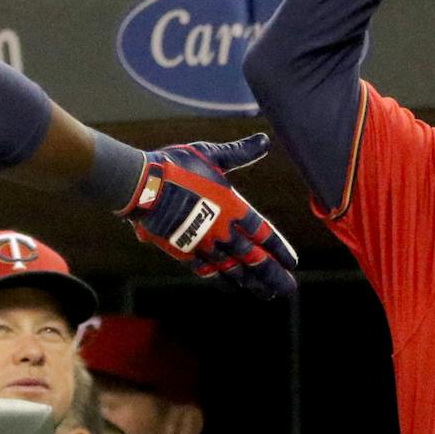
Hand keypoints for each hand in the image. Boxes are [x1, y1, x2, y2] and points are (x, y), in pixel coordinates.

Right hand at [122, 134, 298, 298]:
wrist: (142, 184)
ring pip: (233, 269)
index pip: (264, 233)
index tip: (292, 264)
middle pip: (253, 259)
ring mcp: (203, 243)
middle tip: (287, 289)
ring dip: (251, 283)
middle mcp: (222, 230)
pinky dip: (221, 281)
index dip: (279, 250)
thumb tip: (264, 139)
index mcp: (233, 207)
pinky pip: (207, 271)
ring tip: (265, 294)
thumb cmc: (177, 165)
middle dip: (272, 275)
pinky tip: (231, 288)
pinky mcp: (182, 251)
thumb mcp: (212, 155)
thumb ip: (240, 152)